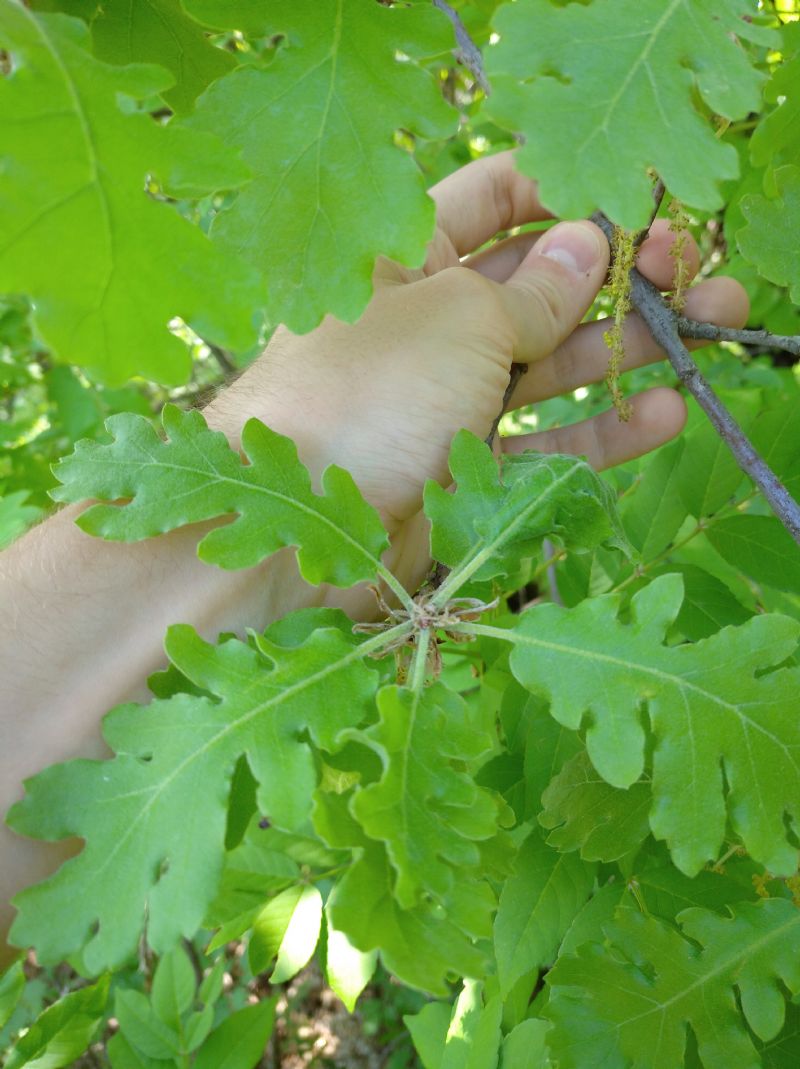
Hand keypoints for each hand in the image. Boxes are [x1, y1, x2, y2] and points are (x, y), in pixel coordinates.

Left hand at [206, 152, 748, 599]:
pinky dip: (595, 431)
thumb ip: (533, 289)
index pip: (488, 199)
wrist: (293, 530)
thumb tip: (587, 243)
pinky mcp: (459, 470)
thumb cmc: (365, 393)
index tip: (626, 207)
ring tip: (703, 335)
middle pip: (532, 287)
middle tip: (686, 275)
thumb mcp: (458, 320)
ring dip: (621, 351)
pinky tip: (659, 415)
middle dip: (610, 278)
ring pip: (545, 367)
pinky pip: (537, 442)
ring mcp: (443, 398)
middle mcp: (423, 322)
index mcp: (402, 257)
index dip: (559, 195)